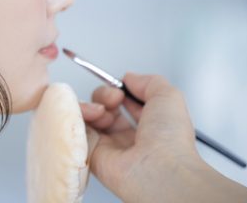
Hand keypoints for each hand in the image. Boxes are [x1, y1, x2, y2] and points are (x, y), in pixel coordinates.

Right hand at [78, 72, 201, 200]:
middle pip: (105, 106)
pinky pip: (77, 127)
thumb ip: (148, 81)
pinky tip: (94, 115)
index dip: (121, 89)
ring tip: (104, 110)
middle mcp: (129, 136)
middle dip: (106, 95)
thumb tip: (128, 78)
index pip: (127, 103)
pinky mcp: (91, 153)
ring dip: (95, 104)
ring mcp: (109, 145)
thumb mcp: (168, 96)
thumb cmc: (169, 140)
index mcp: (150, 126)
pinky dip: (81, 114)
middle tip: (115, 98)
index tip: (121, 85)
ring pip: (89, 115)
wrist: (157, 169)